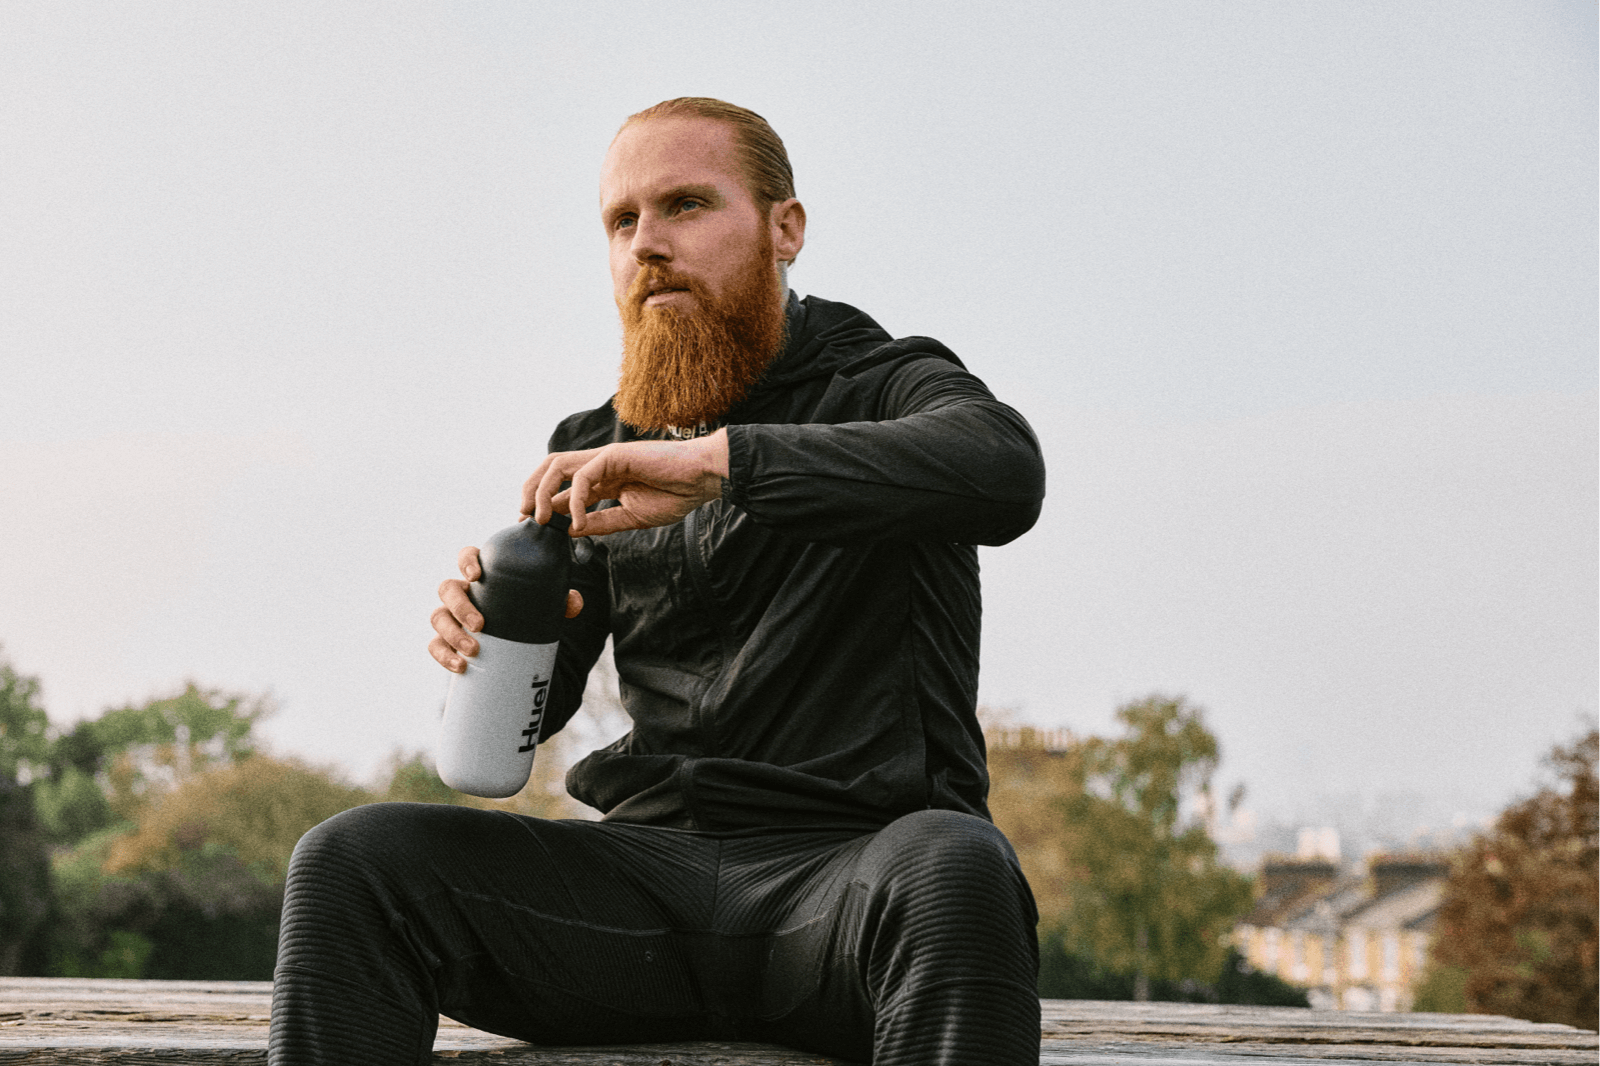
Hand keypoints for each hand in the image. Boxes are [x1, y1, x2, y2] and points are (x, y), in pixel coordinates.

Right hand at [428, 545, 583, 672]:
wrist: (515, 643)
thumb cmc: (526, 612)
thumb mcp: (545, 605)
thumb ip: (561, 600)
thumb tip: (574, 603)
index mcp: (483, 576)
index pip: (466, 557)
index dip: (467, 562)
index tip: (477, 576)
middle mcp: (462, 593)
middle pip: (447, 589)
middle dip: (460, 606)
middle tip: (481, 625)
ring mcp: (450, 616)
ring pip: (437, 617)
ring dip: (452, 634)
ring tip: (473, 651)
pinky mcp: (446, 640)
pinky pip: (435, 645)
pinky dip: (445, 656)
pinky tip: (460, 667)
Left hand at [523, 428, 729, 537]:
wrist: (701, 479)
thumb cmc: (675, 495)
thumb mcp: (632, 517)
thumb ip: (601, 522)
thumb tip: (570, 530)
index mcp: (603, 480)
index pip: (563, 488)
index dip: (543, 505)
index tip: (531, 526)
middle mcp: (599, 466)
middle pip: (550, 469)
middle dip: (530, 490)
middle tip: (524, 518)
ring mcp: (605, 458)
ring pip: (557, 466)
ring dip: (541, 491)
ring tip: (540, 518)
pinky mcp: (614, 455)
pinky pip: (582, 476)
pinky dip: (573, 499)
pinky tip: (577, 521)